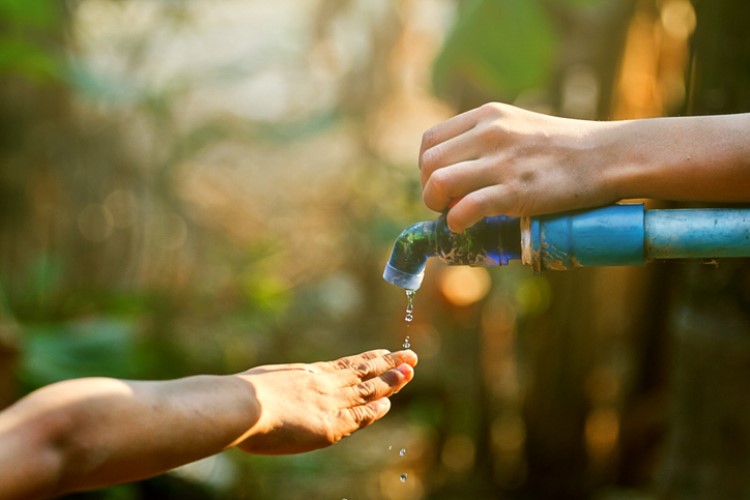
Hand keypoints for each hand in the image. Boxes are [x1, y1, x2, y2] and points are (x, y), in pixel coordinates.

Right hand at [234, 349, 416, 453]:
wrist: (243, 406)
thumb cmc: (239, 397)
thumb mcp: (261, 382)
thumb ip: (273, 387)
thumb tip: (263, 392)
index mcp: (308, 373)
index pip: (346, 365)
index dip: (368, 359)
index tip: (384, 352)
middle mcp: (324, 384)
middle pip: (364, 372)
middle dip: (389, 364)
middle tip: (410, 356)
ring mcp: (329, 403)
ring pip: (367, 390)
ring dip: (390, 381)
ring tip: (409, 372)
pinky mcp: (330, 426)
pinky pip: (359, 417)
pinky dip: (374, 411)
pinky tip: (388, 405)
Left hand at [419, 102, 614, 231]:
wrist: (611, 155)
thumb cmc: (568, 147)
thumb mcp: (521, 126)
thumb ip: (490, 139)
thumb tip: (462, 169)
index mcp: (488, 115)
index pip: (431, 140)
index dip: (427, 167)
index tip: (441, 184)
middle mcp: (489, 133)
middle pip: (428, 163)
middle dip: (429, 189)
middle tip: (445, 205)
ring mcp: (502, 162)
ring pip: (439, 183)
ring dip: (436, 206)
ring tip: (451, 215)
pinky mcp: (515, 192)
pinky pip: (465, 209)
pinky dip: (455, 222)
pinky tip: (464, 226)